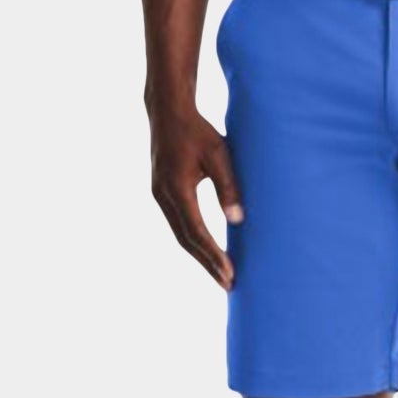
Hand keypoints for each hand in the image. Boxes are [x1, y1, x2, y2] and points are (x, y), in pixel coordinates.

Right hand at [149, 102, 244, 289]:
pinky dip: (192, 241)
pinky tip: (206, 249)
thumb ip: (228, 187)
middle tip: (228, 284)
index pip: (197, 231)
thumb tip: (238, 220)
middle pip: (186, 241)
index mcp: (177, 189)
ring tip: (220, 273)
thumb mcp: (219, 154)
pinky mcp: (161, 193)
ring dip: (199, 255)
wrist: (168, 113)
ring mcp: (159, 195)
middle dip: (207, 264)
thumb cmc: (197, 131)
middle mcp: (163, 196)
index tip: (230, 273)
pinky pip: (177, 224)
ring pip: (180, 235)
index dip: (213, 255)